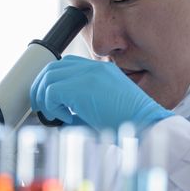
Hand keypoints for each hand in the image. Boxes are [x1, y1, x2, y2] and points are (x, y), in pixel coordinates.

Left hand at [30, 55, 172, 131]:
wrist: (148, 125)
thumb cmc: (129, 123)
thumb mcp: (102, 107)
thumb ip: (80, 105)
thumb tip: (58, 115)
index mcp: (100, 70)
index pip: (66, 66)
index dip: (52, 82)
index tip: (49, 100)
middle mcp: (93, 67)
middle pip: (53, 67)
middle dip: (41, 88)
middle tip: (44, 107)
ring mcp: (89, 74)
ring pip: (49, 77)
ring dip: (45, 97)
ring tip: (54, 114)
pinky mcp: (82, 86)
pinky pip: (52, 91)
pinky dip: (52, 106)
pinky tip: (66, 118)